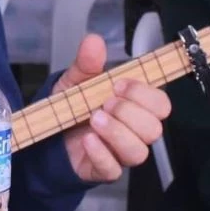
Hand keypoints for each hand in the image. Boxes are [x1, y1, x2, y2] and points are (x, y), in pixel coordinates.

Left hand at [53, 34, 171, 182]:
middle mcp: (134, 131)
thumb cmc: (73, 104)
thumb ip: (87, 62)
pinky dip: (101, 153)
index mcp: (134, 106)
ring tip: (94, 118)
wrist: (49, 132)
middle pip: (154, 128)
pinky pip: (113, 169)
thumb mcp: (76, 80)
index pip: (160, 104)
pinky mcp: (105, 170)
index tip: (118, 84)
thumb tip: (94, 40)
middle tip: (104, 103)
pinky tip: (87, 139)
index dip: (144, 94)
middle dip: (130, 112)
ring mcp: (121, 152)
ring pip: (138, 151)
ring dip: (117, 132)